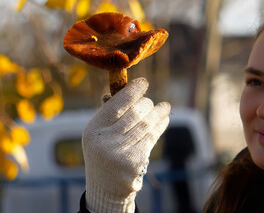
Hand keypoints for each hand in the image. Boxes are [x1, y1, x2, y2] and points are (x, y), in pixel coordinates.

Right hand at [82, 78, 169, 212]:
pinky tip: (164, 120)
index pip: (117, 104)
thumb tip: (131, 88)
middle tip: (152, 102)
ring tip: (165, 107)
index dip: (133, 91)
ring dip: (159, 114)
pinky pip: (152, 138)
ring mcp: (120, 153)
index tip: (144, 83)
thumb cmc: (105, 150)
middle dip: (147, 104)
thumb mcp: (100, 132)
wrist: (106, 185)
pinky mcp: (135, 163)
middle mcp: (105, 141)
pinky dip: (160, 126)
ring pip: (146, 125)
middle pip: (135, 113)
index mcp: (93, 129)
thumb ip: (111, 111)